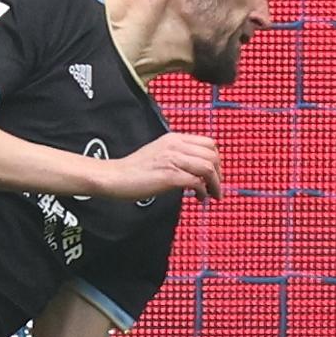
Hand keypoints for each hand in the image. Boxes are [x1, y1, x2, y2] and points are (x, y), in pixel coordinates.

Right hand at [103, 132, 222, 203]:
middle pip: (212, 154)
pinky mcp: (169, 175)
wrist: (115, 177)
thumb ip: (178, 155)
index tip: (215, 174)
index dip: (216, 160)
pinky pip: (197, 181)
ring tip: (211, 195)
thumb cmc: (135, 169)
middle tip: (216, 187)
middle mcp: (175, 145)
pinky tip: (199, 197)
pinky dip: (203, 191)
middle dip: (219, 173)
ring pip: (208, 167)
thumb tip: (196, 169)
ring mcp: (173, 159)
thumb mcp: (160, 153)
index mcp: (174, 138)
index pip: (209, 143)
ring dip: (215, 184)